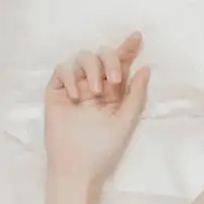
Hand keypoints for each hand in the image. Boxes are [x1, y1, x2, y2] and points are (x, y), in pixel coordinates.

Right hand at [44, 31, 150, 185]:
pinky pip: (63, 68)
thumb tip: (146, 68)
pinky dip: (70, 76)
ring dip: (92, 69)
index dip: (128, 49)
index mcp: (114, 92)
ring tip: (94, 92)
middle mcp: (95, 85)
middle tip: (115, 79)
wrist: (78, 166)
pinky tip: (76, 95)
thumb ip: (135, 95)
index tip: (138, 37)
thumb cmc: (103, 149)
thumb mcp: (126, 121)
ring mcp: (75, 86)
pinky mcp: (57, 91)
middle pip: (102, 55)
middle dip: (111, 60)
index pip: (121, 64)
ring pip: (83, 57)